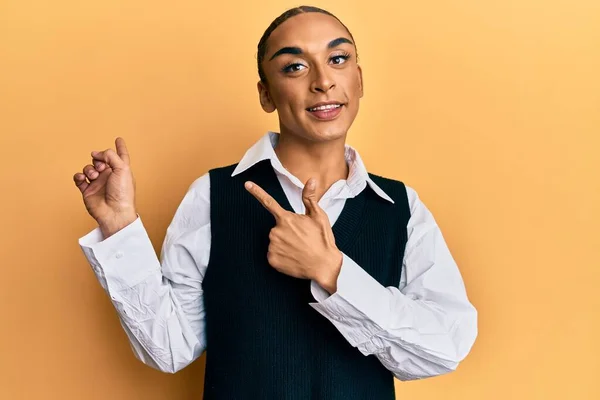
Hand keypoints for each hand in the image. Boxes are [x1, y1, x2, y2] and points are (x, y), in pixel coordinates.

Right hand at [73, 137, 136, 237]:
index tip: (119, 139)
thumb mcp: (122, 168)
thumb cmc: (122, 192)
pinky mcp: (88, 190)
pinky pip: (79, 179)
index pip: (121, 156)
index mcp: (121, 170)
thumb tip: (97, 153)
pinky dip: (79, 176)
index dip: (120, 147)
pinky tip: (83, 178)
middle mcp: (109, 175)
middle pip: (100, 160)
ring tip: (94, 176)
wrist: (114, 212)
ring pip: (88, 168)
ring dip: (89, 169)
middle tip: (100, 166)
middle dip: (98, 159)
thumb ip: (110, 155)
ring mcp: (98, 183)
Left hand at [245, 178, 341, 292]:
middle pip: (277, 228)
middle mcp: (276, 231)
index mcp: (286, 219)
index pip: (268, 202)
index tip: (247, 184)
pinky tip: (294, 257)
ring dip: (284, 244)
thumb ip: (309, 198)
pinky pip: (274, 254)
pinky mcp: (272, 260)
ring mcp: (272, 246)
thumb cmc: (322, 240)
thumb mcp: (318, 216)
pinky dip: (282, 256)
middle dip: (287, 231)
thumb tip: (311, 180)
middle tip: (302, 238)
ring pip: (275, 241)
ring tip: (299, 248)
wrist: (324, 266)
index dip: (257, 192)